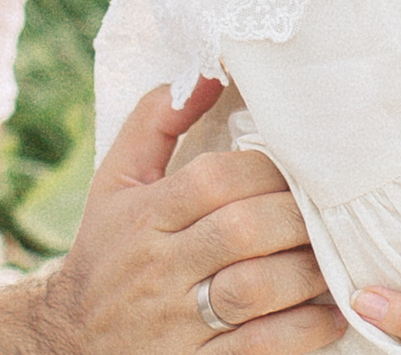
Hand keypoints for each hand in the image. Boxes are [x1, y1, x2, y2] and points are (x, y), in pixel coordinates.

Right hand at [33, 80, 341, 353]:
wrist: (69, 340)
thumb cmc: (108, 249)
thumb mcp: (116, 180)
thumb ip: (155, 122)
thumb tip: (207, 73)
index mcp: (143, 215)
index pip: (213, 180)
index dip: (266, 170)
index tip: (297, 168)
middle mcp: (158, 267)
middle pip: (241, 230)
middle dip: (296, 218)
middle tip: (328, 211)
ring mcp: (177, 321)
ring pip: (254, 289)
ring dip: (306, 271)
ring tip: (331, 258)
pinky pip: (260, 347)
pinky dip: (303, 330)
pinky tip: (327, 315)